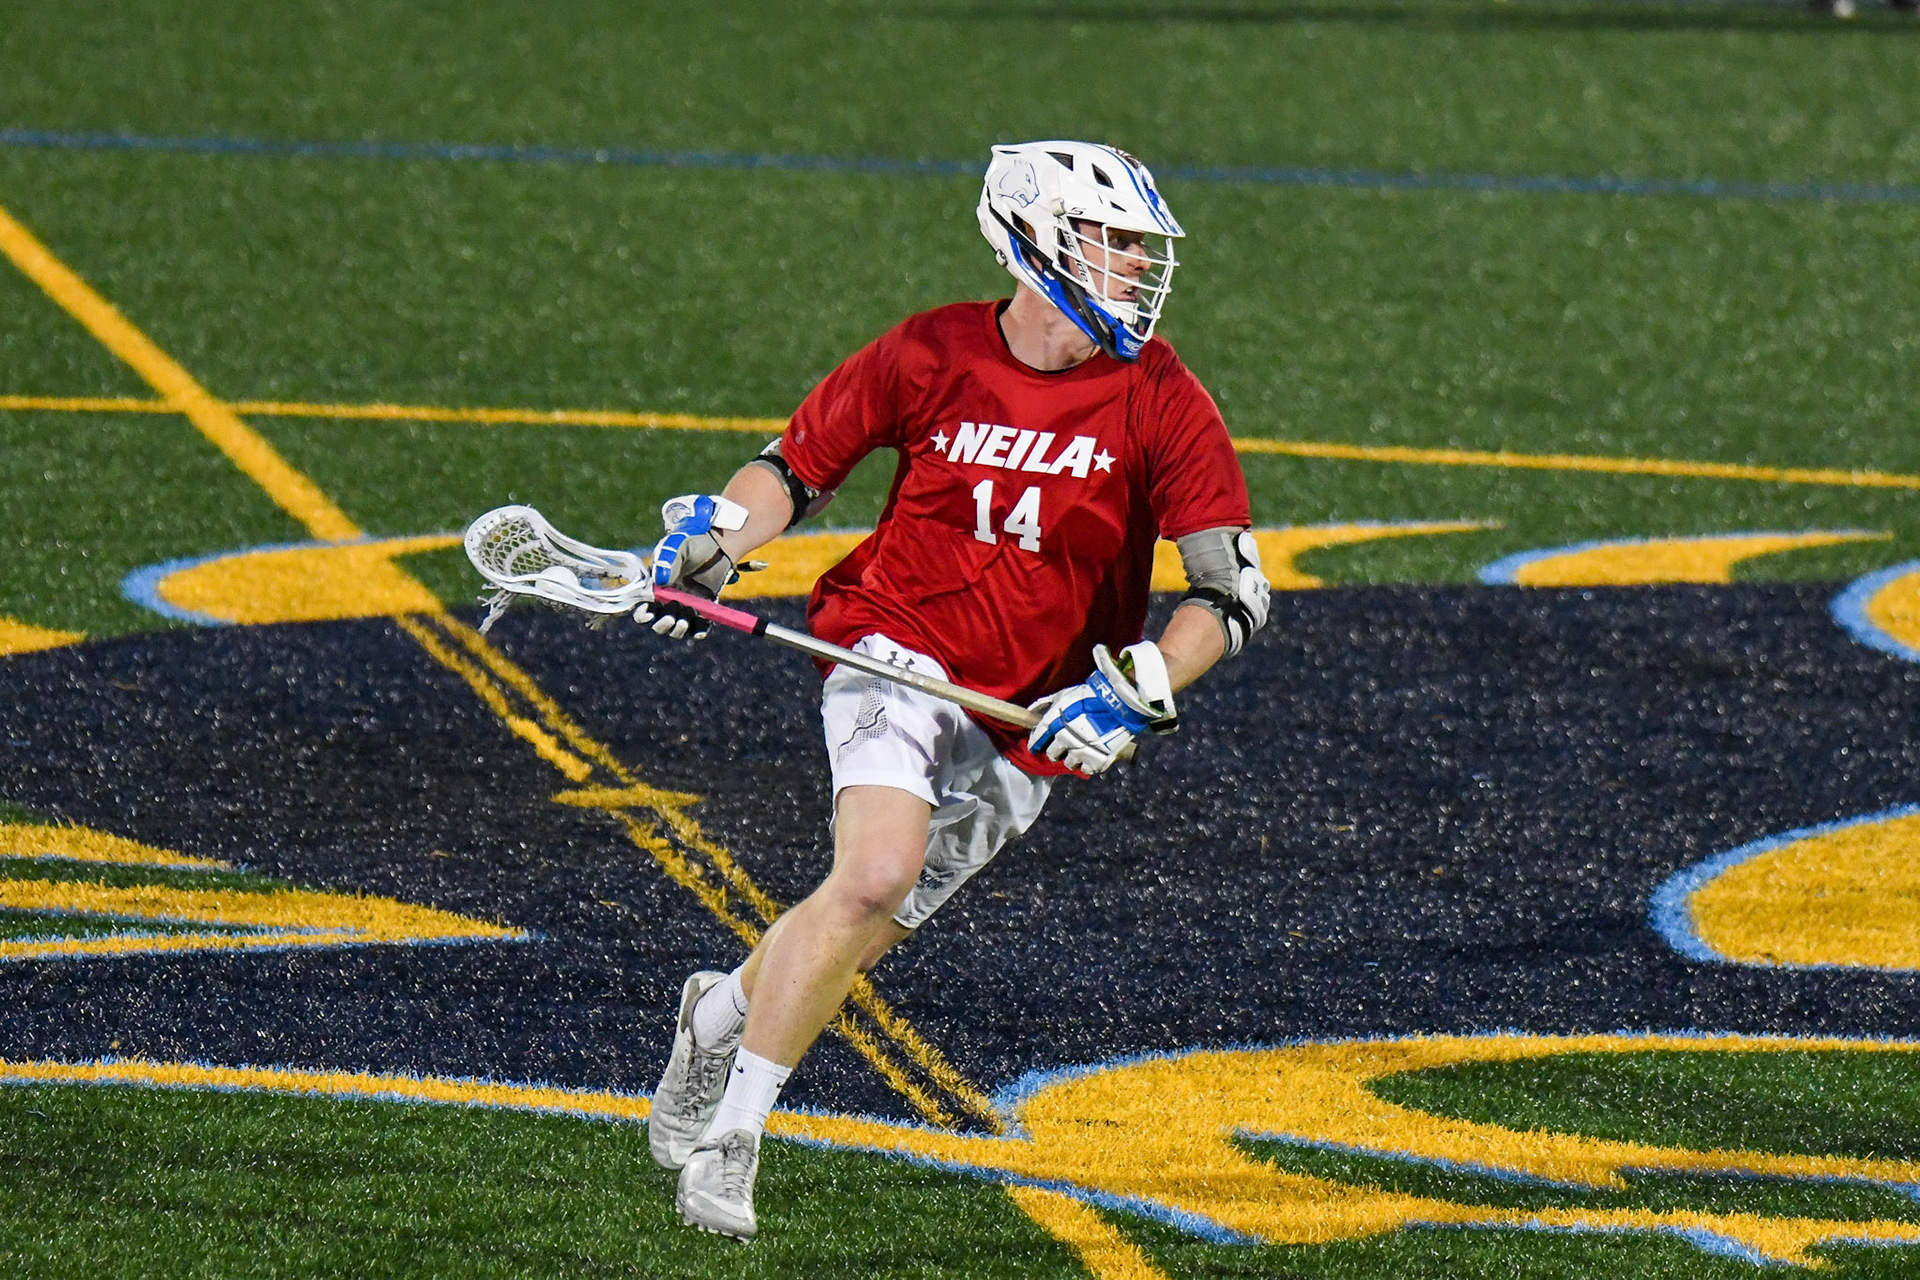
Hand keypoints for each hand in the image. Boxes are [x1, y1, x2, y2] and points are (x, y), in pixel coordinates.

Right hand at [635, 494, 748, 639]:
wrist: (719, 545)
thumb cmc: (693, 543)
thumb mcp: (678, 546)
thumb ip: (667, 560)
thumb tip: (660, 581)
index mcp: (656, 588)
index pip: (643, 608)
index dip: (642, 614)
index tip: (648, 612)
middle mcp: (668, 601)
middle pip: (659, 624)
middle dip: (662, 625)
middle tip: (671, 617)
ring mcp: (686, 606)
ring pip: (677, 629)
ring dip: (679, 629)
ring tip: (685, 617)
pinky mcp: (704, 609)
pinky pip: (699, 627)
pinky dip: (699, 632)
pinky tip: (701, 628)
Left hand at [1028, 642, 1176, 775]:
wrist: (1119, 702)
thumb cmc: (1089, 696)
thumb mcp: (1064, 694)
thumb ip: (1045, 704)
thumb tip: (1030, 712)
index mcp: (1054, 723)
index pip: (1038, 739)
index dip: (1035, 743)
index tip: (1036, 746)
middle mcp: (1065, 740)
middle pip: (1052, 755)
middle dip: (1055, 751)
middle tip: (1061, 747)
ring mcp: (1081, 752)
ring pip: (1069, 764)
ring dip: (1072, 758)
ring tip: (1078, 750)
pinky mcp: (1097, 760)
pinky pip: (1086, 770)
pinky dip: (1087, 764)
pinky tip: (1090, 755)